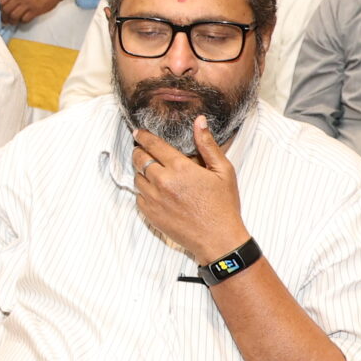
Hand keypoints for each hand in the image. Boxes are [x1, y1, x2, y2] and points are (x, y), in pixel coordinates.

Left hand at [0, 0, 64, 25]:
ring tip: (13, 22)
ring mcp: (27, 4)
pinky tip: (23, 19)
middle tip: (6, 21)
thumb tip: (5, 6)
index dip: (0, 8)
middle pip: (6, 10)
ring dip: (12, 21)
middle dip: (4, 18)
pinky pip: (24, 20)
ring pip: (13, 17)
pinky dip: (22, 22)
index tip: (3, 11)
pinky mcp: (35, 10)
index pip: (1, 1)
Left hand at [129, 117, 251, 264]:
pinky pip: (138, 197)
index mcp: (180, 168)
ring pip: (137, 178)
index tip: (138, 132)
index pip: (153, 145)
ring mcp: (154, 199)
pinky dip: (144, 191)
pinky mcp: (150, 214)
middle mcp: (162, 182)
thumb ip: (208, 145)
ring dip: (142, 172)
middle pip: (139, 159)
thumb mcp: (223, 171)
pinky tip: (156, 192)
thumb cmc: (223, 205)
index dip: (143, 136)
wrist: (218, 240)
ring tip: (153, 172)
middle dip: (139, 151)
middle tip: (143, 150)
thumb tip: (199, 121)